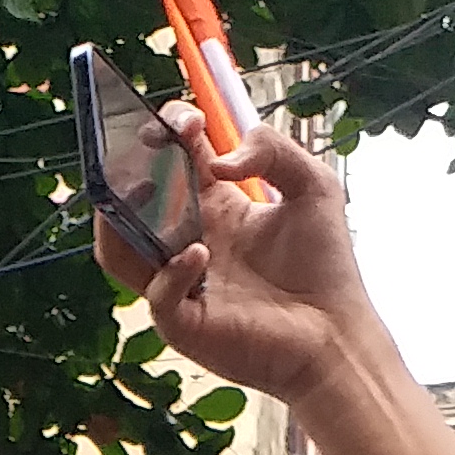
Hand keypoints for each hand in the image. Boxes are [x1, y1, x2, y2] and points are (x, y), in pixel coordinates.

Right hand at [126, 110, 388, 408]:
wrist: (336, 333)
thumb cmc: (325, 266)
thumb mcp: (312, 185)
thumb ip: (271, 149)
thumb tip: (218, 160)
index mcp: (214, 206)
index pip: (171, 159)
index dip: (170, 131)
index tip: (189, 121)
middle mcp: (188, 240)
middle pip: (130, 201)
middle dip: (128, 167)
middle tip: (152, 148)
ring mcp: (181, 283)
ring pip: (118, 251)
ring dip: (120, 218)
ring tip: (146, 193)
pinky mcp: (185, 323)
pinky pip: (157, 295)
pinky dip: (170, 272)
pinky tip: (200, 254)